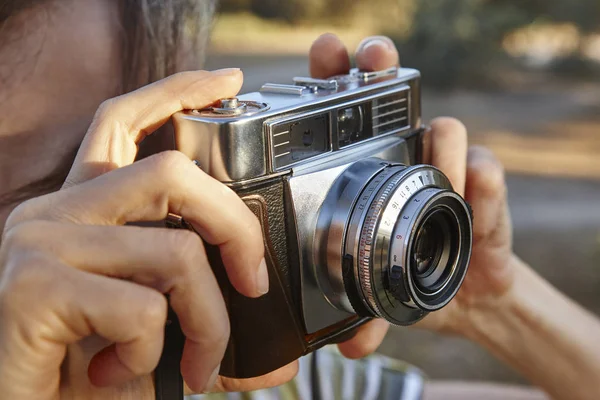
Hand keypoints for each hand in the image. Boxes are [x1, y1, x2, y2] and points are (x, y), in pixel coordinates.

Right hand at [0, 69, 296, 398]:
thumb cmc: (84, 380)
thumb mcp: (157, 336)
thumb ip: (211, 326)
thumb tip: (283, 353)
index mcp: (86, 213)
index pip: (125, 122)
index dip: (176, 92)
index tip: (225, 83)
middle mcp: (56, 215)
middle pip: (173, 172)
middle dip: (236, 229)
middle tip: (253, 285)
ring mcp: (40, 246)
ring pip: (176, 252)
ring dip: (208, 321)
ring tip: (196, 365)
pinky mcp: (32, 290)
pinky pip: (141, 309)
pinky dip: (153, 353)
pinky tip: (119, 372)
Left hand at [308, 34, 513, 349]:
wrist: (466, 296)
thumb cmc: (410, 277)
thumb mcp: (379, 291)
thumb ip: (363, 311)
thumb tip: (348, 344)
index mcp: (370, 174)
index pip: (348, 116)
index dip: (336, 78)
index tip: (326, 54)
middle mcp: (408, 161)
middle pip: (397, 96)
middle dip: (382, 67)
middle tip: (374, 56)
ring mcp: (448, 172)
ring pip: (447, 129)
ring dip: (439, 143)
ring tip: (437, 167)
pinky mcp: (486, 191)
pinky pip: (488, 173)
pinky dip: (481, 183)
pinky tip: (473, 196)